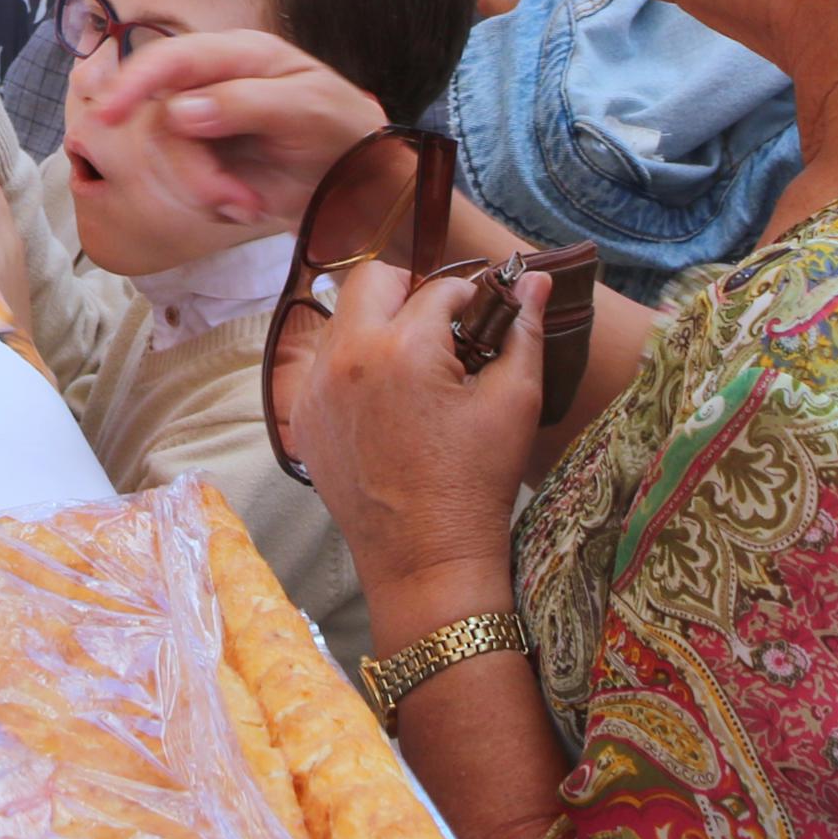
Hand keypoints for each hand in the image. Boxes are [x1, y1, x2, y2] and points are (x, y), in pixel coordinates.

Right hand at [85, 31, 388, 230]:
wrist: (362, 183)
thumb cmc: (344, 130)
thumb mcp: (308, 109)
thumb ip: (245, 103)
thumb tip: (177, 110)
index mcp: (237, 54)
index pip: (171, 58)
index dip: (133, 82)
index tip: (106, 115)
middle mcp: (210, 83)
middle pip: (157, 117)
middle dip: (187, 169)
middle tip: (230, 201)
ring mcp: (204, 124)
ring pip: (162, 155)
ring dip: (200, 189)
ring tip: (246, 206)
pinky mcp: (204, 161)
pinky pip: (178, 182)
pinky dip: (208, 201)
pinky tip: (243, 207)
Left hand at [277, 258, 548, 606]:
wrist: (426, 558)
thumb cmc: (477, 481)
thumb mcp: (514, 402)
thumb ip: (524, 332)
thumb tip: (536, 279)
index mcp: (402, 349)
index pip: (436, 289)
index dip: (467, 297)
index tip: (480, 316)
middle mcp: (347, 357)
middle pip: (371, 280)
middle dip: (409, 291)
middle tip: (441, 325)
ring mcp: (314, 387)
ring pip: (342, 319)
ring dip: (377, 325)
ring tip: (415, 366)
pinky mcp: (300, 415)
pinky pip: (321, 364)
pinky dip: (352, 365)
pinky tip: (386, 400)